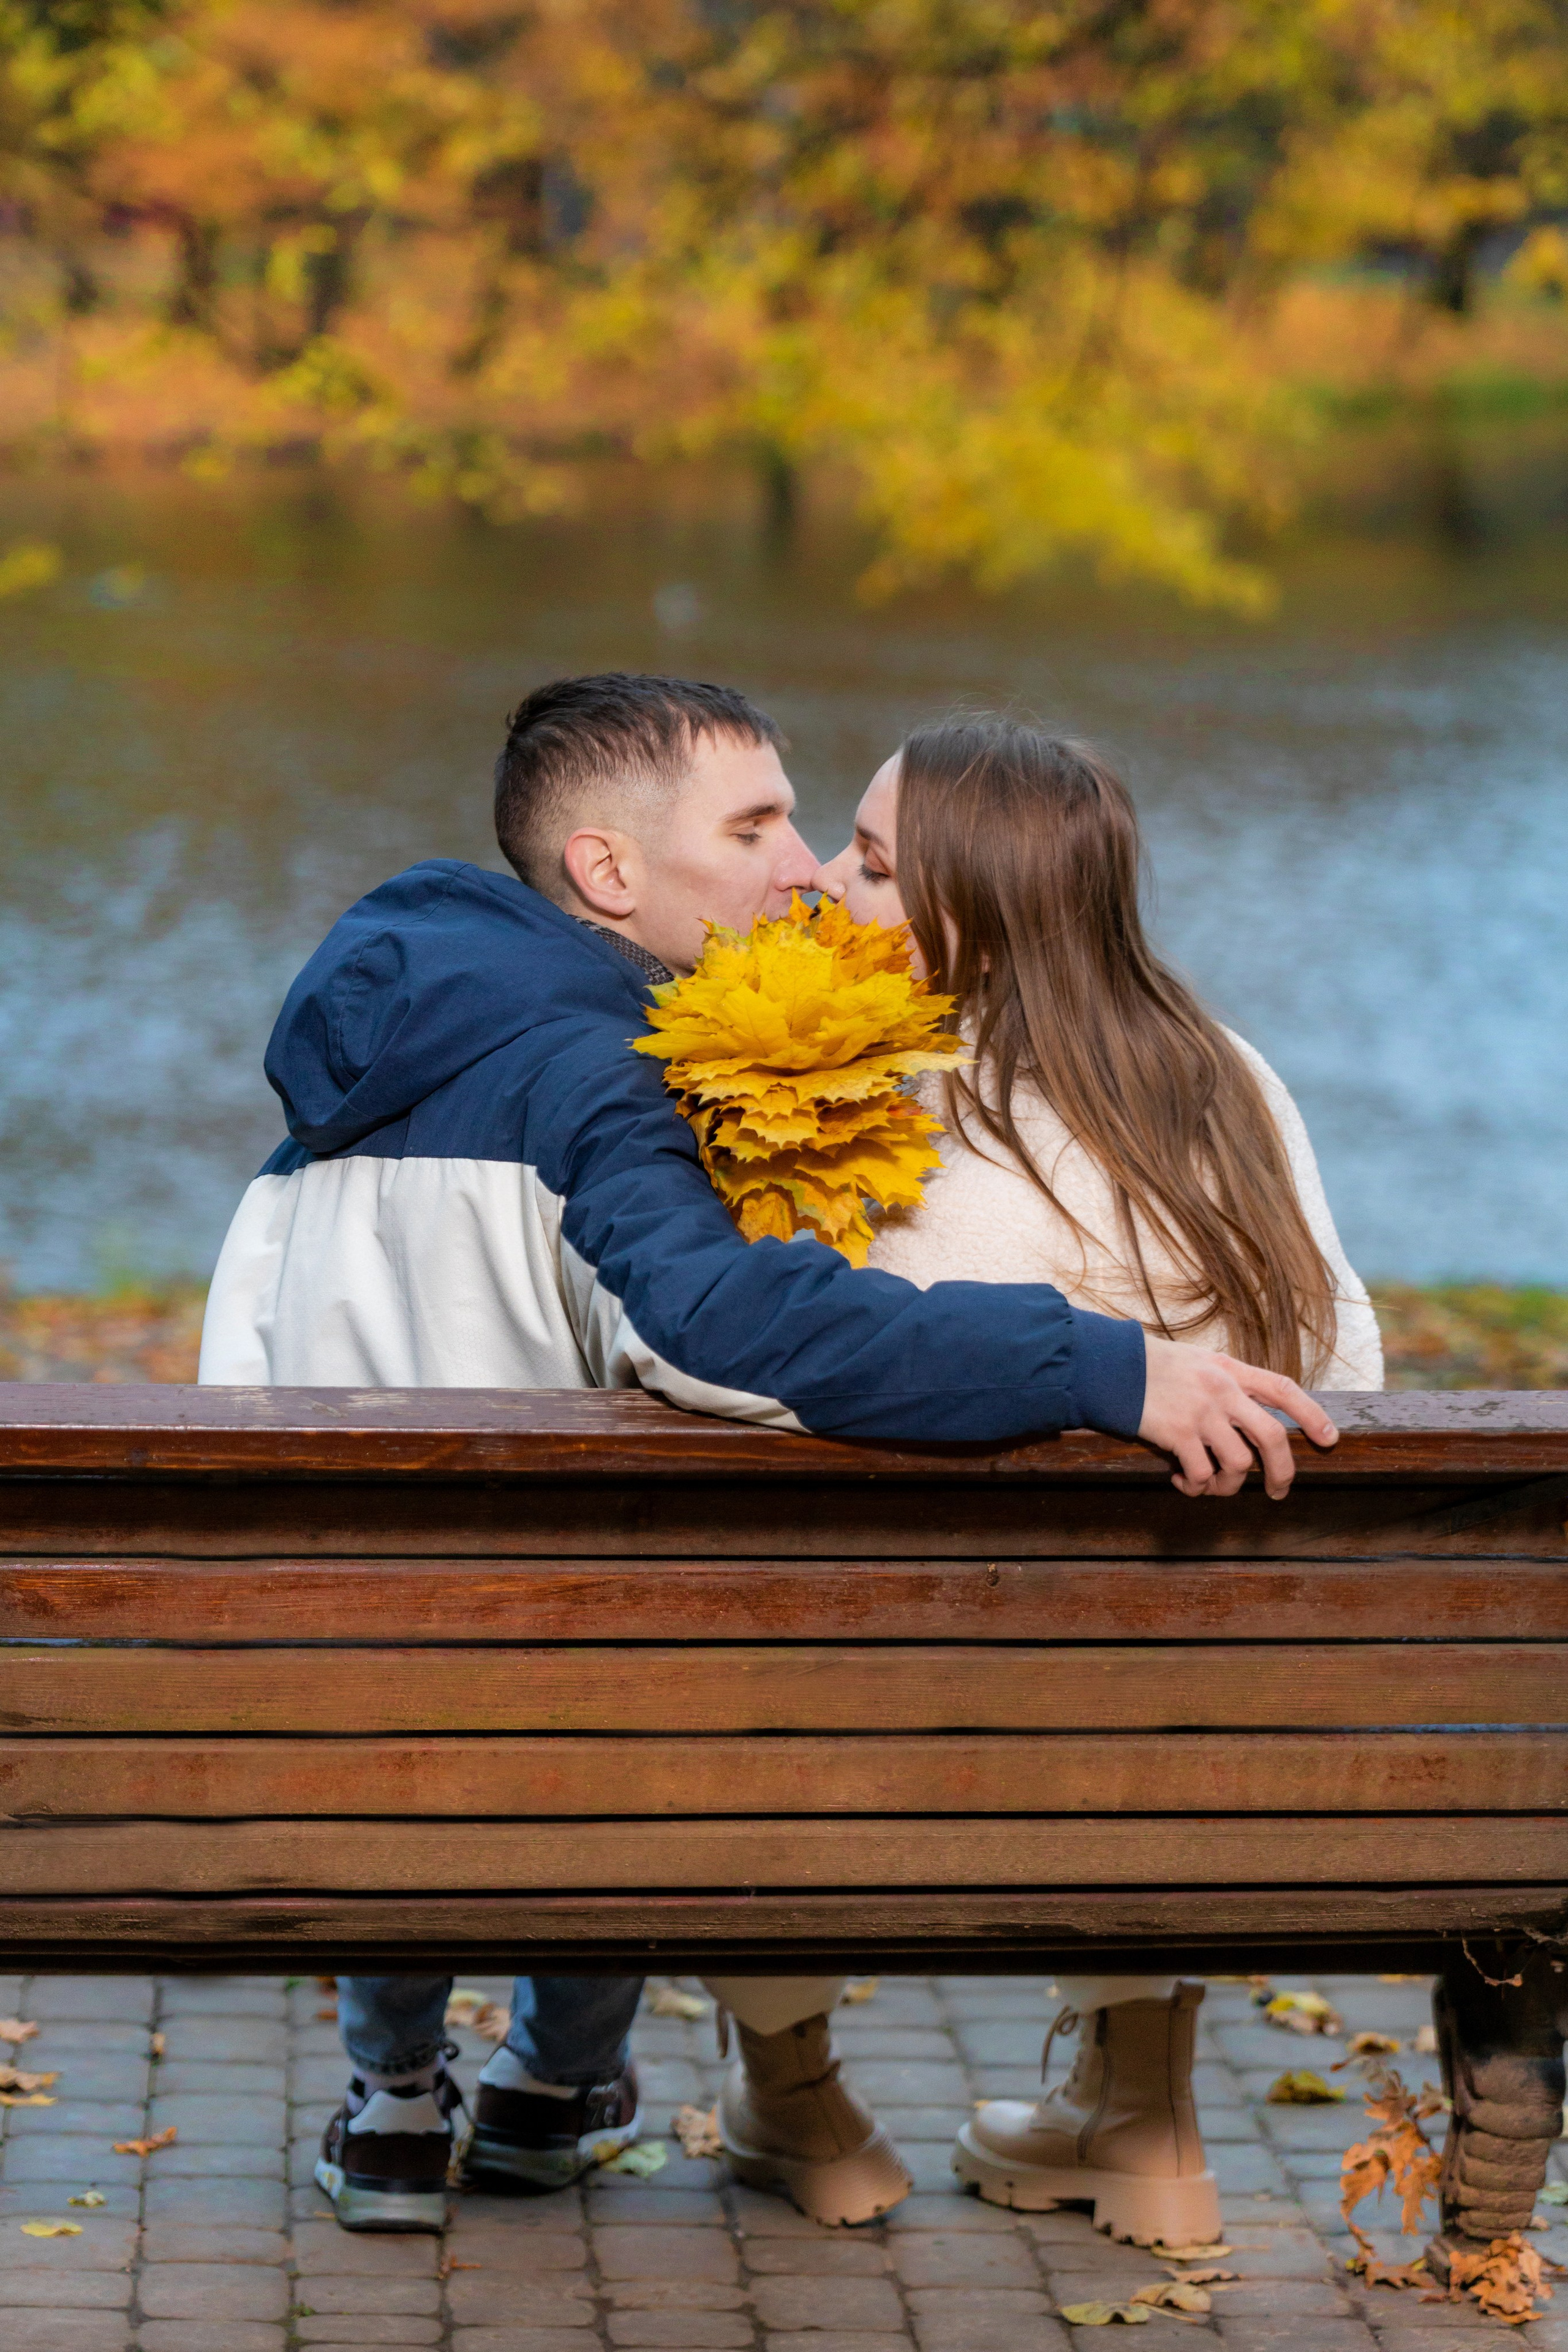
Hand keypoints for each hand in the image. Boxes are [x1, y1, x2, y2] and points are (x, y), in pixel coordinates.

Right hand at [1137, 1334, 1337, 1499]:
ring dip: (1228, 1485)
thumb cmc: (1153, 1366)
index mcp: (1231, 1369)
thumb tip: (1250, 1413)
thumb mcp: (1199, 1361)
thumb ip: (1226, 1381)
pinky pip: (1201, 1474)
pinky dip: (1196, 1486)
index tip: (1330, 1439)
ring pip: (1238, 1463)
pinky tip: (1182, 1481)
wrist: (1111, 1366)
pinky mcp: (1178, 1434)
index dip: (1312, 1415)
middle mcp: (1222, 1390)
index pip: (1283, 1389)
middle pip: (1272, 1436)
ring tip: (1211, 1485)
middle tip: (1277, 1491)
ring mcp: (1202, 1413)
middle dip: (1282, 1471)